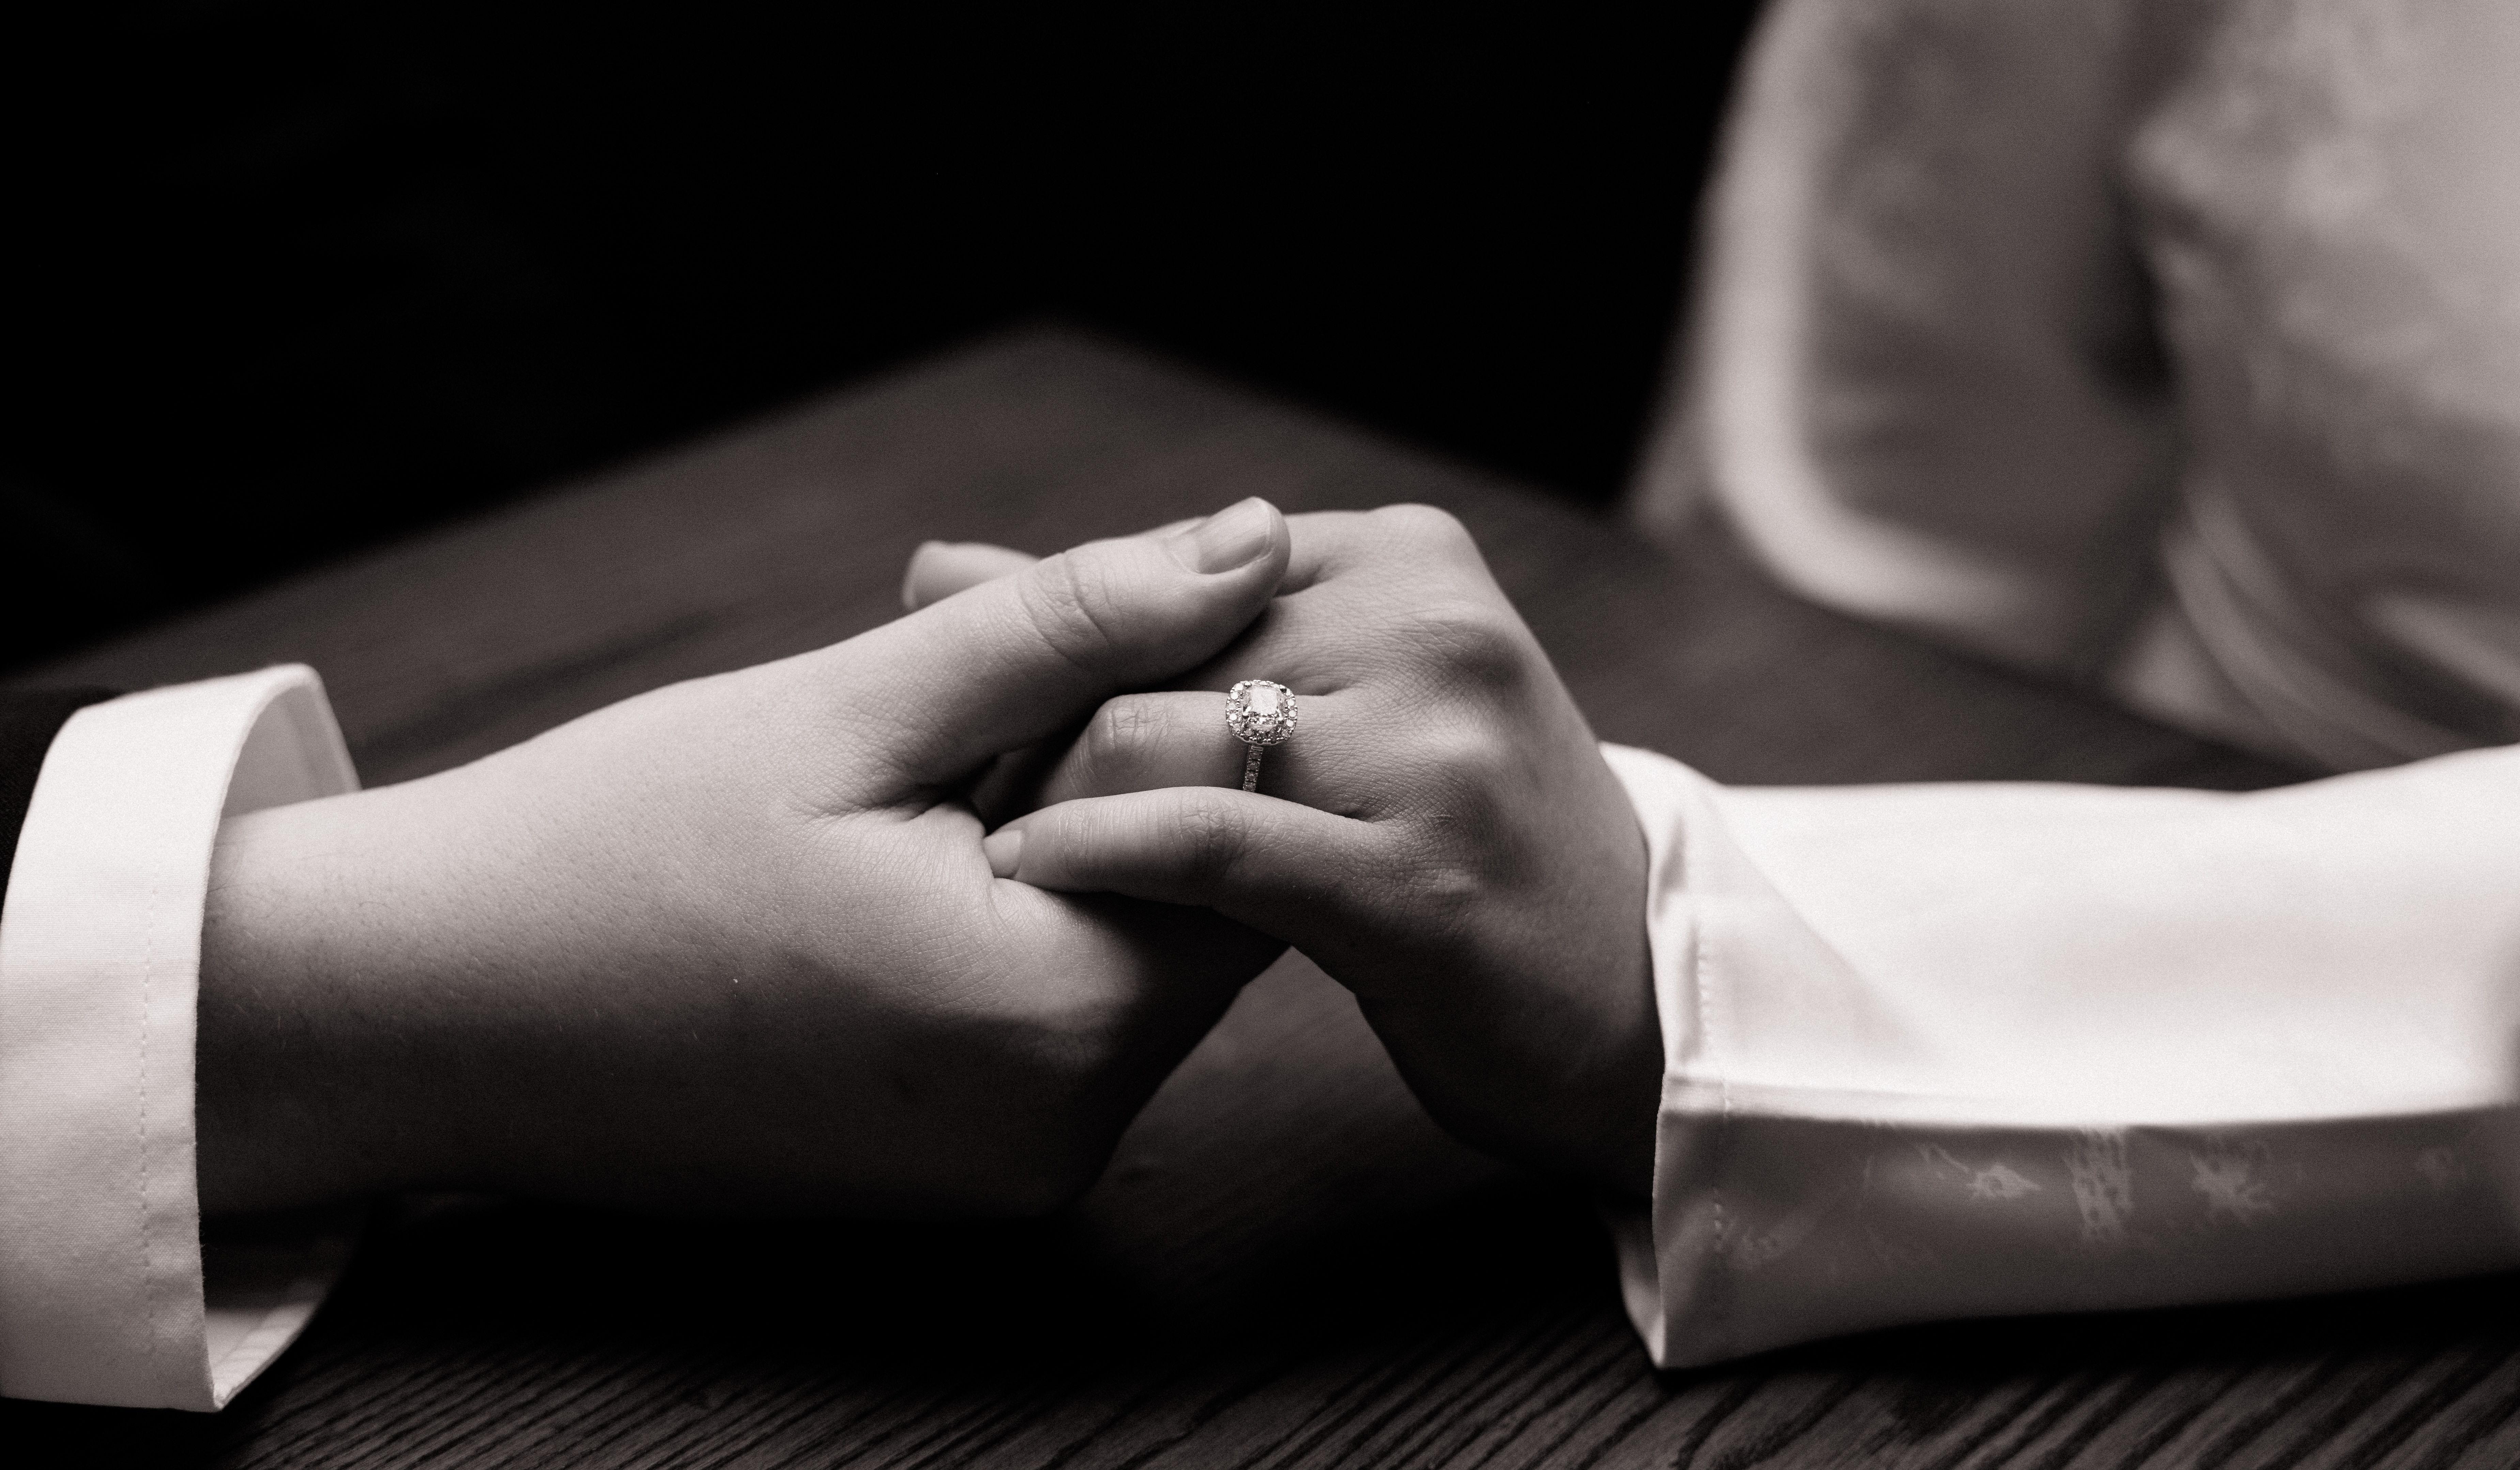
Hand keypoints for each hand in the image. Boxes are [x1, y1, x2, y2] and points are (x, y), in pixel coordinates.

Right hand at [197, 499, 1293, 1216]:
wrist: (424, 1011)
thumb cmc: (610, 852)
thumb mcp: (855, 709)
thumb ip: (1075, 626)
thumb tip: (1254, 540)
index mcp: (1052, 1028)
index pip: (1250, 844)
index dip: (1174, 710)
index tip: (1050, 645)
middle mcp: (1056, 1133)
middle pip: (1191, 900)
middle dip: (1101, 760)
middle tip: (955, 679)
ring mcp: (1005, 1166)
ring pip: (1118, 948)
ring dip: (1047, 826)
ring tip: (898, 760)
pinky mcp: (953, 1166)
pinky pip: (1042, 1013)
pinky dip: (1000, 912)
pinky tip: (885, 848)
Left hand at [914, 506, 1656, 1197]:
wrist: (1634, 996)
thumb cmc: (1446, 842)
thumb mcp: (1321, 703)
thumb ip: (1155, 630)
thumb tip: (935, 561)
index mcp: (1408, 558)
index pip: (1173, 573)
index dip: (1068, 653)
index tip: (996, 727)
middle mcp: (1431, 627)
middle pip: (1158, 648)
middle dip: (1045, 727)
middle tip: (967, 798)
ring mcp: (1435, 752)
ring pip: (1167, 733)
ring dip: (1054, 795)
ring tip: (996, 848)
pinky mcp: (1417, 880)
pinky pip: (1211, 842)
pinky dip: (1102, 851)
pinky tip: (1033, 872)